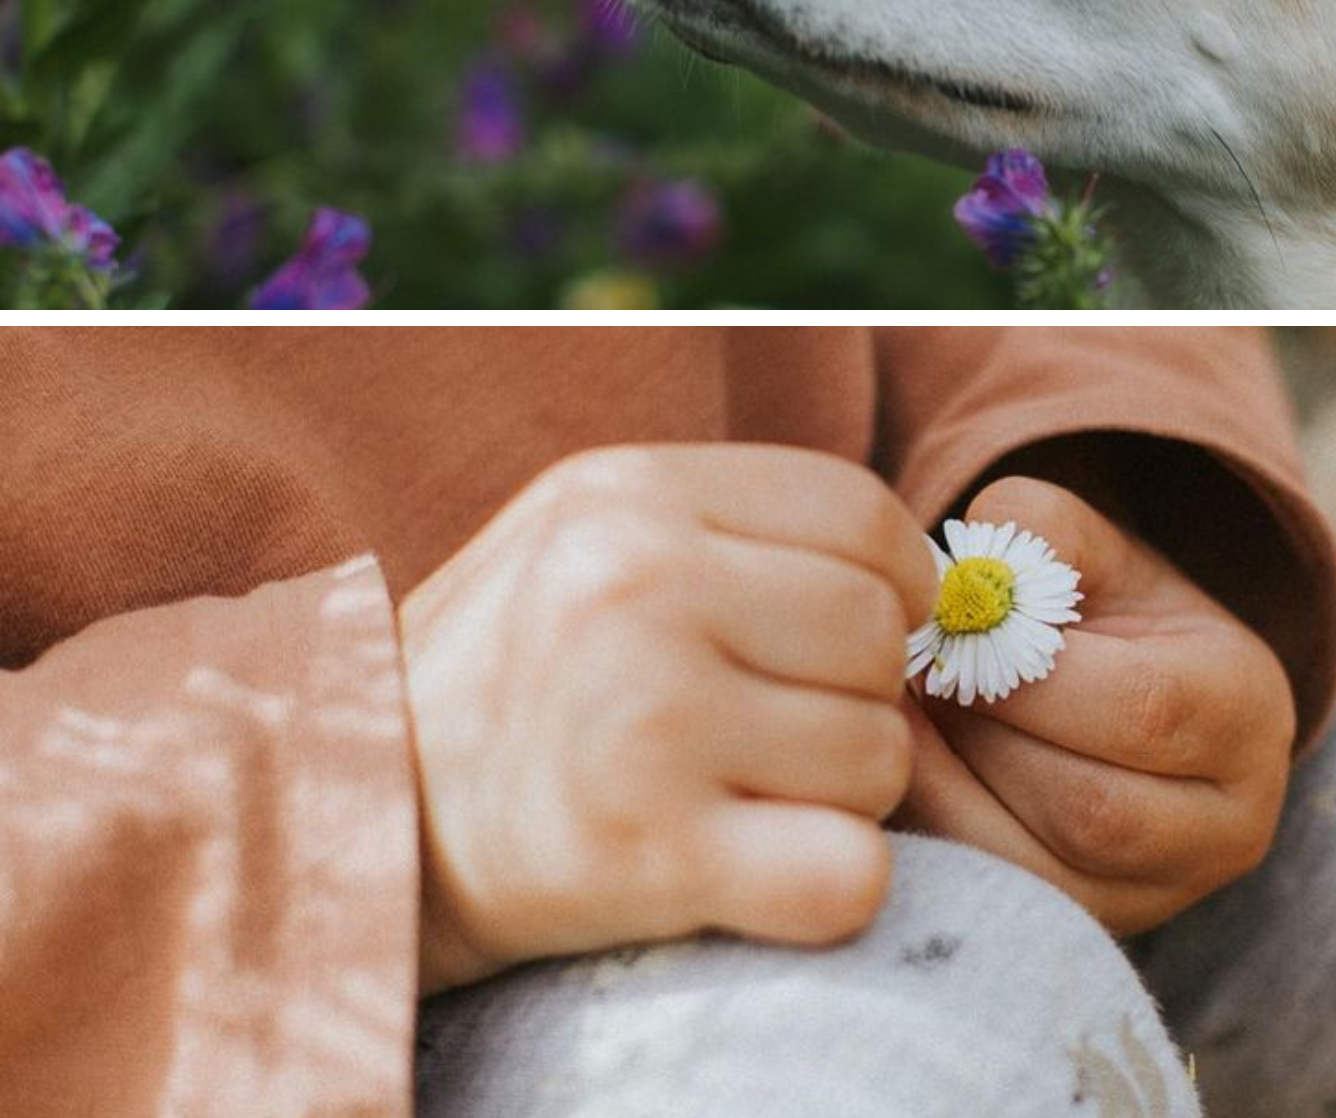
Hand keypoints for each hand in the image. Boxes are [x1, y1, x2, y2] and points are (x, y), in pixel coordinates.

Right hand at [396, 444, 936, 994]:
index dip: (893, 581)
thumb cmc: (514, 677)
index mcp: (629, 494)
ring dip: (839, 793)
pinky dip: (831, 884)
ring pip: (881, 755)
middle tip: (772, 729)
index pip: (863, 512)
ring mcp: (643, 720)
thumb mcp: (591, 540)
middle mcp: (637, 588)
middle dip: (856, 693)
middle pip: (881, 633)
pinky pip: (849, 872)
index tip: (850, 635)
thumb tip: (935, 576)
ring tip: (737, 792)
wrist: (357, 823)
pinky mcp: (648, 852)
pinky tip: (757, 868)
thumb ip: (740, 529)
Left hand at [894, 477, 1295, 933]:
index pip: (1142, 708)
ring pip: (1037, 863)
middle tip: (910, 669)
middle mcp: (1229, 824)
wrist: (1143, 706)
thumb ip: (1050, 532)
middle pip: (1090, 805)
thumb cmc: (1117, 619)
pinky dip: (937, 822)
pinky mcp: (1090, 928)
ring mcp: (1163, 896)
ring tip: (903, 709)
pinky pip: (997, 890)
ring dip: (949, 780)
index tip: (947, 623)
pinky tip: (902, 759)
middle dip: (982, 731)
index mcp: (1249, 710)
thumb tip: (980, 552)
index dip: (1030, 672)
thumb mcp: (1101, 555)